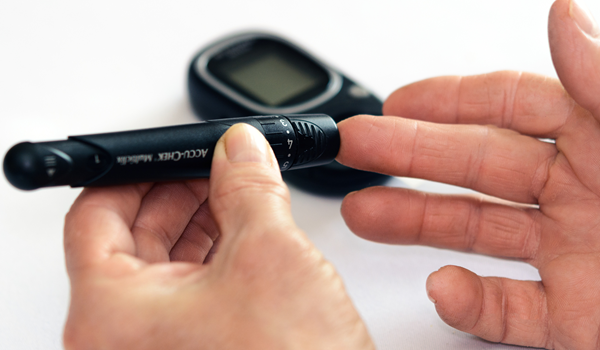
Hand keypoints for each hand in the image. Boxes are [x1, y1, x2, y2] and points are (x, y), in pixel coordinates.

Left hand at [62, 124, 373, 348]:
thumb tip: (239, 148)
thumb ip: (249, 186)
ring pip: (163, 262)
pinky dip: (214, 253)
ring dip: (200, 219)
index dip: (135, 172)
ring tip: (237, 190)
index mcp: (111, 316)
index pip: (95, 215)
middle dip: (177, 191)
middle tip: (215, 164)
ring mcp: (155, 348)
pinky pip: (189, 289)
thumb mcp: (269, 255)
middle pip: (129, 236)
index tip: (171, 153)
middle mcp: (121, 338)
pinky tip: (244, 229)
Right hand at [337, 0, 599, 347]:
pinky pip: (510, 309)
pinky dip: (471, 304)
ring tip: (363, 214)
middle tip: (356, 150)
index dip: (447, 100)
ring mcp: (576, 257)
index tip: (395, 101)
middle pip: (476, 167)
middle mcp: (584, 194)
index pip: (511, 107)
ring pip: (478, 234)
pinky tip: (444, 289)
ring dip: (415, 226)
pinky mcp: (578, 318)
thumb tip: (563, 16)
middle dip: (407, 157)